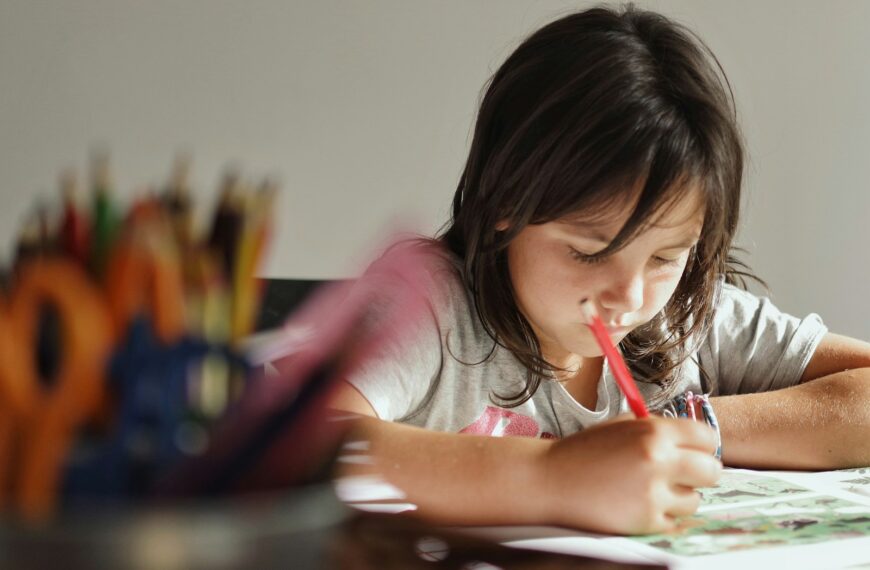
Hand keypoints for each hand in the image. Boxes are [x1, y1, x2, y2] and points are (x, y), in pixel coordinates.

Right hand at [540, 416, 720, 533]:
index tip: (694, 452)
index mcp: (653, 431)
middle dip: (699, 473)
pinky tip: (638, 504)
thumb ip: (656, 429)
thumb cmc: (582, 452)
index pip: (707, 437)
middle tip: (681, 475)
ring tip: (649, 490)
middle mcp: (658, 460)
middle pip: (711, 471)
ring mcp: (653, 494)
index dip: (701, 446)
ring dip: (679, 497)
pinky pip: (674, 521)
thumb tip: (691, 440)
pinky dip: (661, 516)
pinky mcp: (646, 521)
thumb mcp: (621, 426)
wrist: (550, 480)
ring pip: (694, 500)